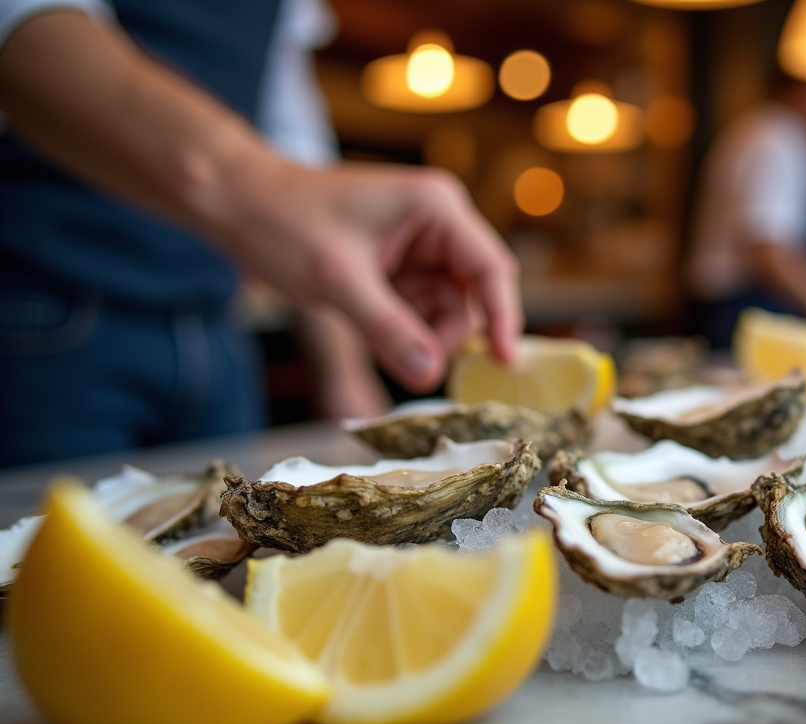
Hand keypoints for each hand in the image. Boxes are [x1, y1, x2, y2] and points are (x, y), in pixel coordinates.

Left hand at [218, 161, 521, 392]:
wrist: (237, 203)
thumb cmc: (283, 222)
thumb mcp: (337, 280)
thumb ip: (387, 330)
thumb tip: (429, 376)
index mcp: (436, 208)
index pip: (491, 269)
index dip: (504, 318)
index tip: (506, 364)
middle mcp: (439, 223)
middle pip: (472, 295)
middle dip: (445, 333)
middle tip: (409, 362)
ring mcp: (422, 246)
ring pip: (447, 309)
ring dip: (421, 334)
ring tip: (372, 333)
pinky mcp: (402, 266)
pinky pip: (421, 310)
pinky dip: (404, 330)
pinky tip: (368, 325)